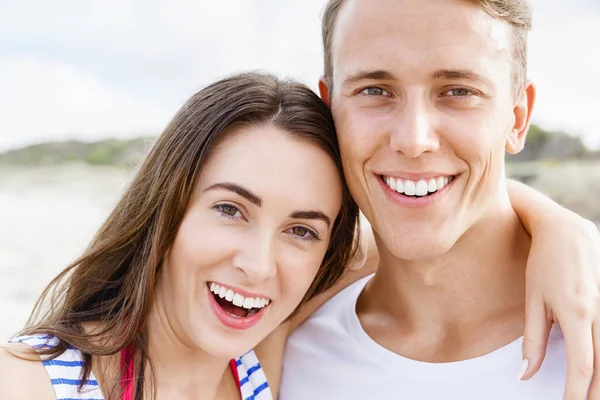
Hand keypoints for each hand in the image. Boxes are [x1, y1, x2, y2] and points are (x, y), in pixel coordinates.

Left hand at [520, 214, 599, 399]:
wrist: (565, 231)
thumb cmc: (543, 265)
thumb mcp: (532, 301)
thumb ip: (532, 340)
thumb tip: (525, 375)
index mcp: (576, 313)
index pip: (582, 366)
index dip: (576, 393)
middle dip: (593, 392)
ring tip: (589, 394)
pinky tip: (598, 370)